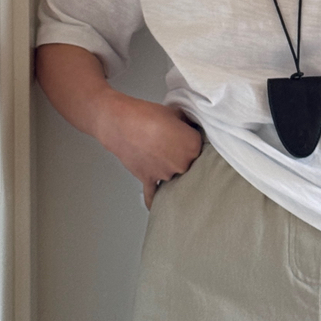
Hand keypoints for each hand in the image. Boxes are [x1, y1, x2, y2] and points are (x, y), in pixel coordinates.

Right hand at [97, 94, 202, 209]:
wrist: (121, 124)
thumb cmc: (148, 115)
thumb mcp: (175, 113)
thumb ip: (187, 124)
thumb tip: (190, 127)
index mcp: (192, 147)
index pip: (199, 146)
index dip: (189, 139)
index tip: (182, 134)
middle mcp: (182, 165)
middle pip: (188, 164)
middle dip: (180, 155)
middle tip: (168, 142)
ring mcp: (164, 174)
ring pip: (172, 176)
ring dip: (166, 168)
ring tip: (155, 153)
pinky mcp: (148, 179)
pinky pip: (153, 194)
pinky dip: (154, 200)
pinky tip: (158, 207)